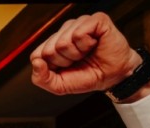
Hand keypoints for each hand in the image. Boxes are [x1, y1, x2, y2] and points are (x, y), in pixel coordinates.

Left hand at [30, 13, 148, 96]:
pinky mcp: (95, 20)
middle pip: (48, 49)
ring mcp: (79, 23)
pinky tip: (93, 45)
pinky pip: (78, 34)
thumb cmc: (88, 76)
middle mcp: (65, 31)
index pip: (36, 54)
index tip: (65, 69)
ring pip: (63, 42)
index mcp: (54, 43)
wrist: (113, 76)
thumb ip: (41, 78)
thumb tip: (36, 62)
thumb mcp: (60, 85)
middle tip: (78, 61)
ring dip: (76, 54)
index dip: (50, 67)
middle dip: (64, 62)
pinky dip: (86, 45)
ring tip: (86, 53)